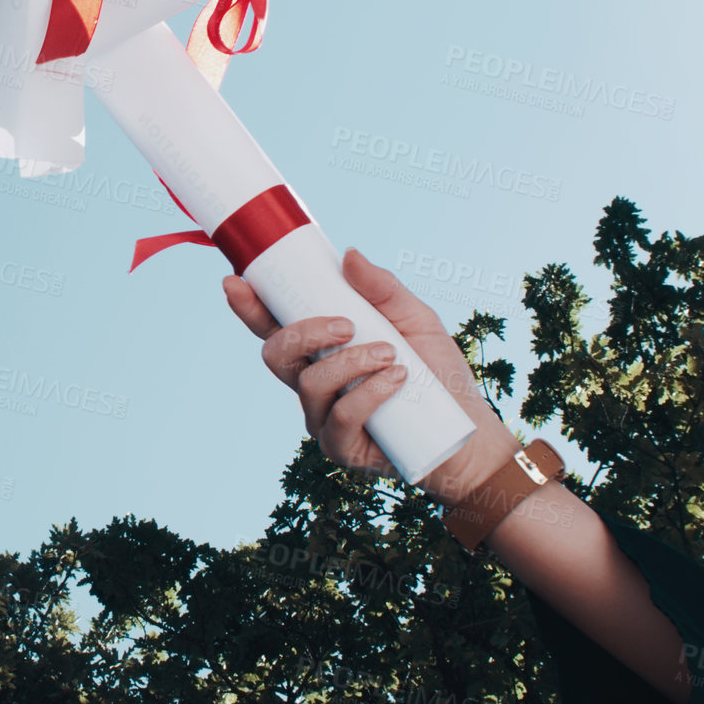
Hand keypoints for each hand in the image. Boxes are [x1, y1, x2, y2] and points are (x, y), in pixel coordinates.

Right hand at [222, 248, 517, 506]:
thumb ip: (383, 288)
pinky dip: (368, 393)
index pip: (273, 328)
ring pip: (309, 384)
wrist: (467, 431)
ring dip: (350, 362)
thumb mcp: (416, 319)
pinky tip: (396, 381)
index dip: (248, 307)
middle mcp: (313, 385)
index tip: (236, 280)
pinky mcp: (343, 448)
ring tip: (391, 356)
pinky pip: (340, 416)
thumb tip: (348, 255)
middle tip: (347, 325)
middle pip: (275, 355)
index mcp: (320, 351)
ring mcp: (323, 418)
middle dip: (304, 333)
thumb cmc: (438, 374)